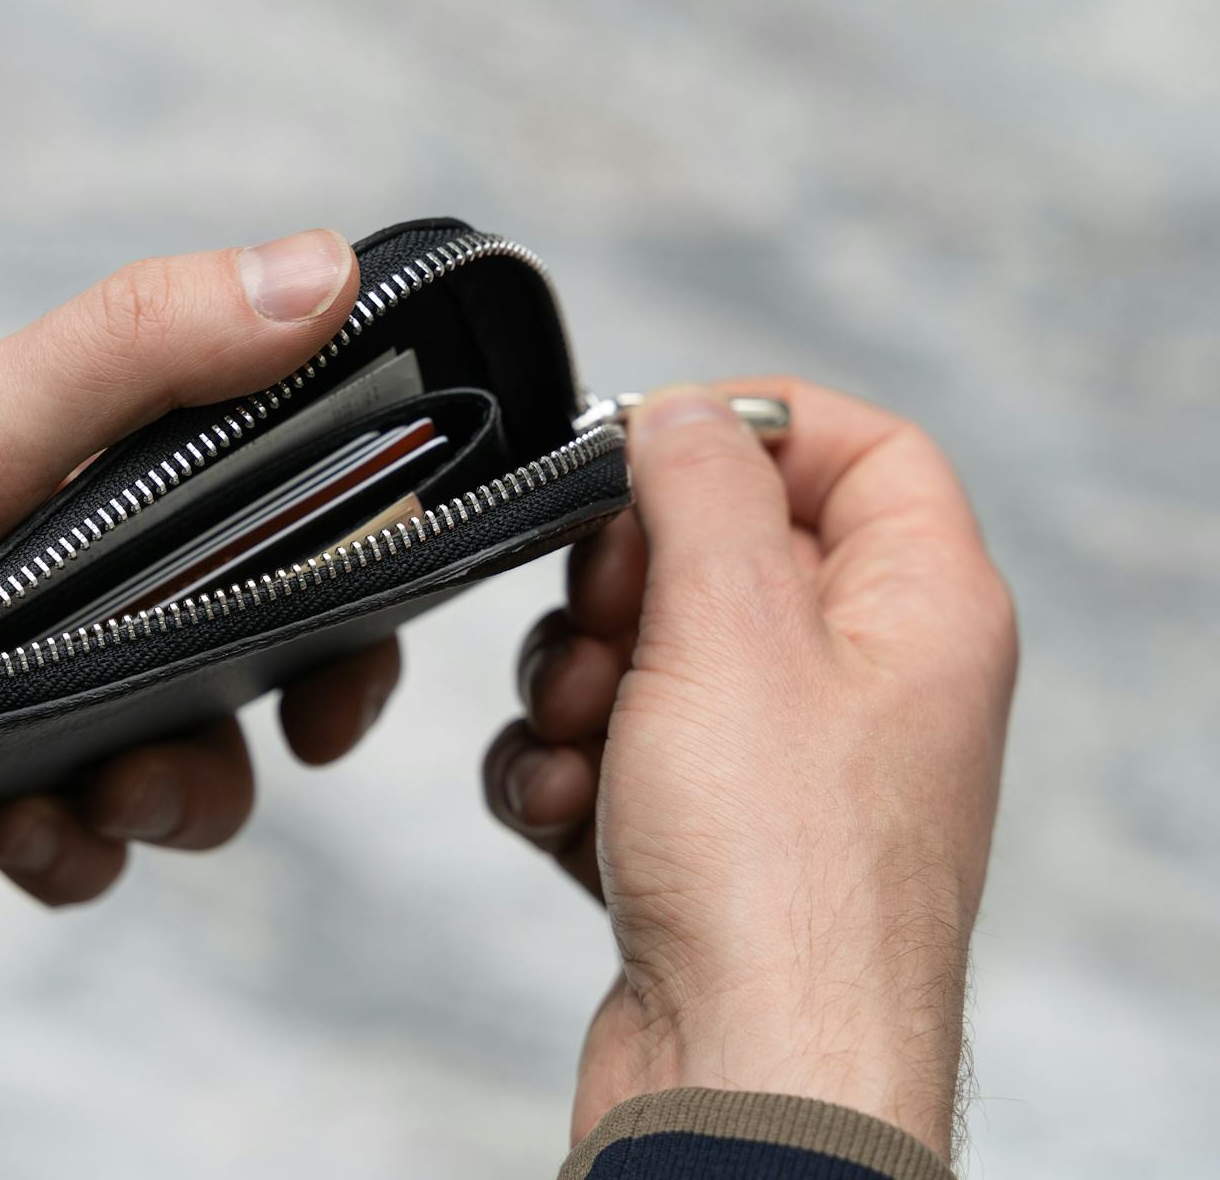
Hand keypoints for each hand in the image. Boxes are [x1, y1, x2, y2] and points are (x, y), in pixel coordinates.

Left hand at [0, 228, 401, 904]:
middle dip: (250, 730)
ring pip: (177, 751)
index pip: (302, 496)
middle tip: (194, 766)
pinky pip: (82, 822)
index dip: (359, 587)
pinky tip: (9, 837)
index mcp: (112, 451)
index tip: (343, 678)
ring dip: (159, 804)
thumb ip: (140, 352)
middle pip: (257, 646)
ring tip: (71, 806)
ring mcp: (37, 649)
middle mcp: (92, 544)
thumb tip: (318, 274)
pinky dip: (69, 848)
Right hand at [483, 380, 1015, 1157]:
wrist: (745, 1077)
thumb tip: (680, 410)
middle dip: (625, 585)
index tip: (648, 447)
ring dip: (577, 687)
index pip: (860, 447)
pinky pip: (613, 755)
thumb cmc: (777, 878)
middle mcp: (862, 684)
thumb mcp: (732, 629)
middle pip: (725, 552)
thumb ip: (701, 488)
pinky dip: (570, 773)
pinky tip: (569, 816)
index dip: (751, 426)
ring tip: (587, 746)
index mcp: (918, 609)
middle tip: (607, 628)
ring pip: (647, 656)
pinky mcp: (705, 843)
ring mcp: (781, 770)